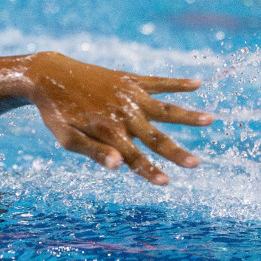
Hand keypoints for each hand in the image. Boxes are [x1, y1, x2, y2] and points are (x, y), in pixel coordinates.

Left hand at [25, 52, 212, 184]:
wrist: (49, 76)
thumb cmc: (56, 112)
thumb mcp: (66, 137)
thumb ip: (93, 151)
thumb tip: (118, 167)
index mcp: (108, 130)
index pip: (134, 157)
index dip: (149, 171)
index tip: (166, 183)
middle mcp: (123, 113)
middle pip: (155, 137)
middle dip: (176, 152)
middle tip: (197, 164)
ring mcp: (129, 95)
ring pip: (165, 107)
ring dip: (187, 115)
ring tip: (210, 119)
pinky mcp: (129, 80)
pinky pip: (158, 82)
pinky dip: (177, 83)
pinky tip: (197, 84)